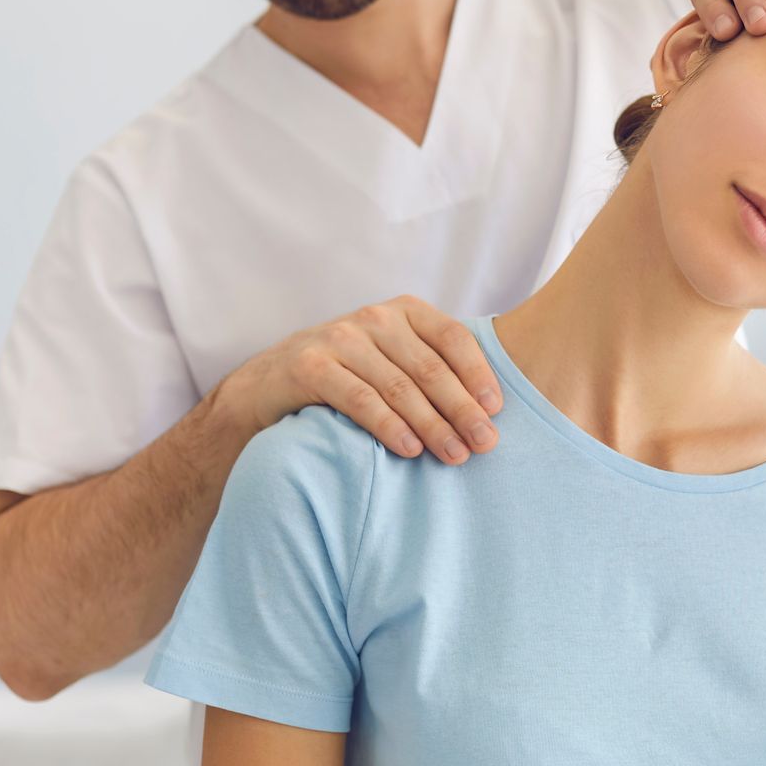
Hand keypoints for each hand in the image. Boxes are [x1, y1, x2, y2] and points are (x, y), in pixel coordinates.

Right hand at [215, 295, 502, 463]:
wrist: (268, 383)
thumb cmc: (349, 375)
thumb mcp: (393, 358)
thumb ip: (433, 368)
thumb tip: (491, 409)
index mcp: (404, 311)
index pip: (452, 337)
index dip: (478, 374)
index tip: (497, 411)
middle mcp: (374, 318)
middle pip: (430, 367)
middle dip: (462, 409)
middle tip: (485, 444)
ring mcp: (340, 338)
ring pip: (398, 386)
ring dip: (432, 424)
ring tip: (454, 454)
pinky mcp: (310, 366)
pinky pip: (360, 399)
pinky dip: (388, 426)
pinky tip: (409, 449)